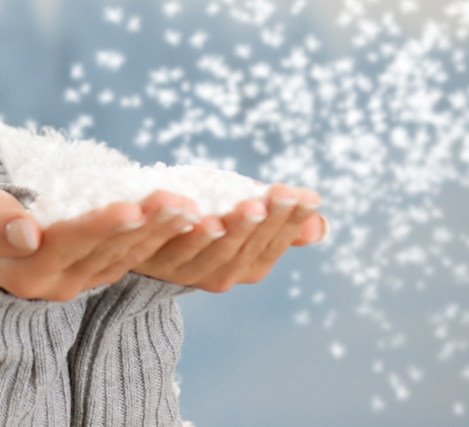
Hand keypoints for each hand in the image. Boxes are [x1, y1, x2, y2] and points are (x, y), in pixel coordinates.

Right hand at [0, 187, 198, 300]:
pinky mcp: (95, 274)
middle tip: (183, 202)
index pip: (70, 243)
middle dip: (149, 226)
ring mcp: (80, 282)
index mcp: (28, 271)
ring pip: (128, 257)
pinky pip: (132, 258)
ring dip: (162, 233)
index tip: (131, 208)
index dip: (101, 226)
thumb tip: (27, 232)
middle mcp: (59, 284)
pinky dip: (159, 240)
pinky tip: (183, 221)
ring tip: (194, 209)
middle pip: (109, 251)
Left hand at [133, 184, 325, 292]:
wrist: (148, 231)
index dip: (289, 222)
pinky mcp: (148, 257)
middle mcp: (219, 274)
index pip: (273, 244)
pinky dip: (176, 229)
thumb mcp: (245, 214)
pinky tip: (188, 208)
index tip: (305, 195)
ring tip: (242, 208)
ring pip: (205, 252)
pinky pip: (163, 246)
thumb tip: (321, 228)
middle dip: (262, 222)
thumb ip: (277, 222)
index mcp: (248, 265)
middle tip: (279, 195)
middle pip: (242, 249)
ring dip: (225, 231)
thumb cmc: (209, 215)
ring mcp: (182, 269)